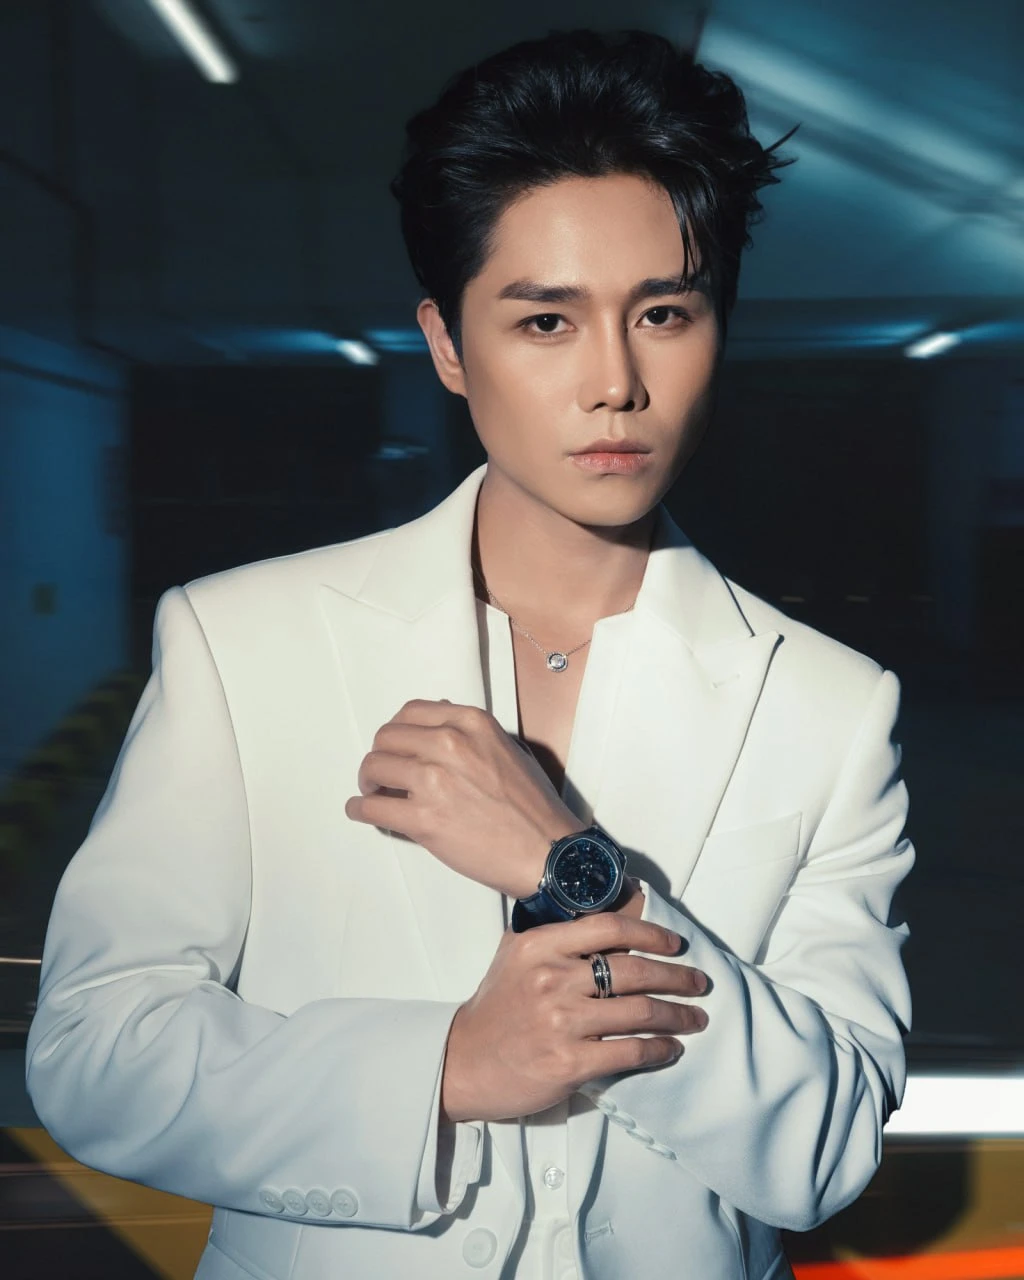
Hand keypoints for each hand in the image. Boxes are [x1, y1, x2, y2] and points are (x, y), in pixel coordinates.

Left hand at [345, 699, 581, 897]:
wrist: (547, 851)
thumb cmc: (532, 806)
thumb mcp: (507, 748)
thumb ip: (470, 731)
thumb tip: (437, 715)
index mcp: (471, 723)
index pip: (410, 712)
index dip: (396, 731)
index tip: (395, 747)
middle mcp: (450, 744)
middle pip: (386, 738)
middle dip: (380, 756)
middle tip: (382, 775)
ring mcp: (435, 781)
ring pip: (372, 768)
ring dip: (368, 782)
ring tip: (374, 794)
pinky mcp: (424, 819)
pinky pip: (371, 808)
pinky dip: (359, 809)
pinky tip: (363, 812)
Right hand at [441, 913, 708, 1122]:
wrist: (462, 1061)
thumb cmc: (496, 1008)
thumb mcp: (515, 956)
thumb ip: (556, 938)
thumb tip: (607, 923)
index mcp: (540, 946)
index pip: (609, 927)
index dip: (652, 932)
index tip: (676, 944)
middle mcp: (551, 979)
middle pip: (634, 971)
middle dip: (677, 977)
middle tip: (700, 983)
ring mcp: (560, 1022)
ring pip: (639, 1012)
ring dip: (677, 1015)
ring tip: (696, 1017)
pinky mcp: (568, 1063)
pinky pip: (629, 1051)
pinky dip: (659, 1049)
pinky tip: (672, 1047)